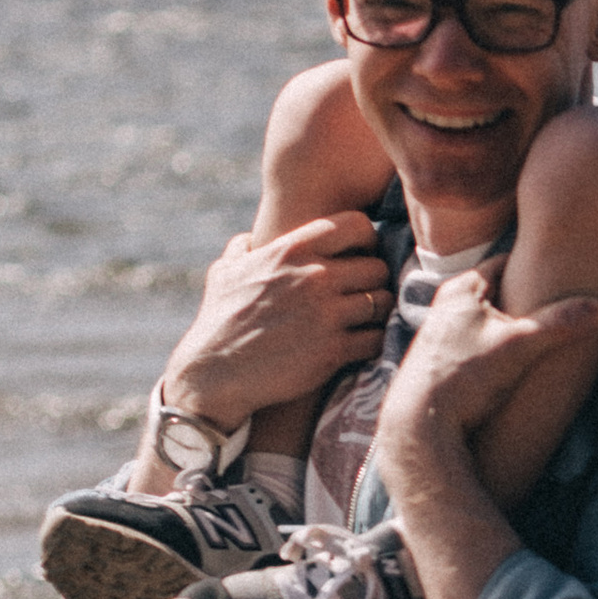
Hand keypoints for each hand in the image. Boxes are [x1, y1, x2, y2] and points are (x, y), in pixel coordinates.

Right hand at [159, 212, 396, 433]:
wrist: (214, 373)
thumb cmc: (218, 319)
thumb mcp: (225, 272)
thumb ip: (244, 249)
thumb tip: (250, 240)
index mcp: (292, 249)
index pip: (356, 225)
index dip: (365, 239)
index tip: (358, 255)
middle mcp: (315, 277)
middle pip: (377, 267)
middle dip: (373, 281)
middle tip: (362, 294)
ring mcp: (327, 314)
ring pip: (383, 303)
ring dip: (377, 313)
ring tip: (363, 320)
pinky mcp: (333, 350)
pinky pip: (376, 339)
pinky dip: (371, 342)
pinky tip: (358, 344)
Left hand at [375, 266, 597, 453]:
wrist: (421, 426)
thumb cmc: (464, 378)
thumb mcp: (519, 346)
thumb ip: (559, 324)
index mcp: (462, 289)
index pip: (506, 262)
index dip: (534, 266)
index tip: (561, 272)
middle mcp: (447, 306)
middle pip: (498, 293)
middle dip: (526, 299)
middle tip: (559, 305)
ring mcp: (443, 335)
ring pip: (488, 321)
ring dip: (512, 327)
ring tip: (540, 338)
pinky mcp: (444, 362)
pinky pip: (480, 344)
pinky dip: (499, 348)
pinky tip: (514, 365)